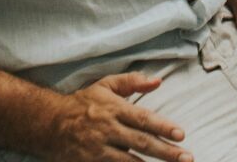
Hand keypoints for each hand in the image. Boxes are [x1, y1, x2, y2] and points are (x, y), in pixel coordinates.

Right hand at [42, 72, 190, 161]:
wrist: (49, 123)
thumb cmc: (82, 103)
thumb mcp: (105, 86)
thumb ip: (132, 82)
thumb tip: (158, 81)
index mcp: (113, 108)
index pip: (142, 118)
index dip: (162, 126)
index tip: (181, 134)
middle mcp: (107, 129)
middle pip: (141, 142)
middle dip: (166, 152)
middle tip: (187, 158)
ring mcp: (98, 149)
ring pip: (129, 161)